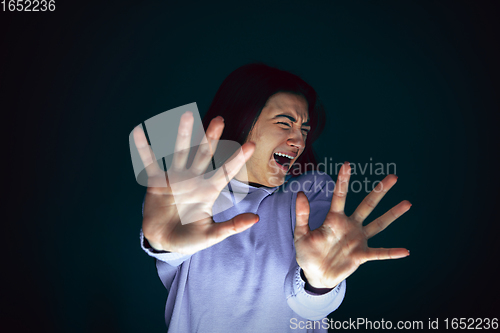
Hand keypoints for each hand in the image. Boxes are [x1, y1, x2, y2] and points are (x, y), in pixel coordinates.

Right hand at [133, 111, 257, 253]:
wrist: (164, 242)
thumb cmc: (189, 239)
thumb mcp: (210, 236)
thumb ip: (231, 227)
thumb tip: (256, 219)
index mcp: (208, 192)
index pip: (225, 172)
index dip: (237, 159)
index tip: (251, 145)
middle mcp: (193, 180)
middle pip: (204, 154)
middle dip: (211, 137)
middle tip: (219, 119)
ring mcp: (175, 179)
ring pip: (180, 152)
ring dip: (183, 134)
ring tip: (187, 115)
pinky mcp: (156, 183)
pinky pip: (150, 163)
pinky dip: (144, 149)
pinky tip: (139, 131)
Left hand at [294, 162, 410, 288]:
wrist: (315, 275)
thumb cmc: (307, 253)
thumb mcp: (301, 234)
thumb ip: (302, 215)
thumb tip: (300, 193)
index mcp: (334, 219)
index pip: (340, 196)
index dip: (343, 181)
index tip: (346, 164)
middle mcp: (350, 226)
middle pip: (367, 205)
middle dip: (380, 191)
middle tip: (393, 177)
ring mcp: (358, 240)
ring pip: (378, 224)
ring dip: (392, 214)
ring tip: (407, 203)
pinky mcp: (361, 255)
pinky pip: (379, 253)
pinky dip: (391, 253)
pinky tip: (405, 251)